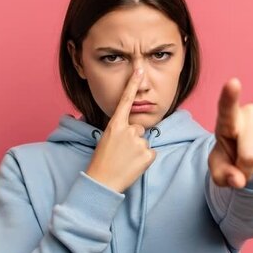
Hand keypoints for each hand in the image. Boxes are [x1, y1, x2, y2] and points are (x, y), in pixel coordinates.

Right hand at [85, 68, 155, 192]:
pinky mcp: (148, 154)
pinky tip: (133, 166)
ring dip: (138, 151)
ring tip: (125, 161)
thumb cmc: (102, 162)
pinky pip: (150, 153)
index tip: (139, 69)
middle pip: (138, 129)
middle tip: (121, 153)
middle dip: (133, 139)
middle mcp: (128, 130)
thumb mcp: (107, 140)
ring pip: (144, 142)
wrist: (101, 183)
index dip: (133, 84)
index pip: (125, 100)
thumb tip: (133, 130)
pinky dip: (144, 160)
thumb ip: (120, 131)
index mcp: (115, 125)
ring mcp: (139, 142)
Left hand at [208, 78, 252, 188]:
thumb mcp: (219, 170)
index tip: (233, 83)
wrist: (252, 155)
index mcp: (227, 120)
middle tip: (243, 164)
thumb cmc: (230, 158)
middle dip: (246, 170)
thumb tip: (238, 180)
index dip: (230, 96)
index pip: (227, 108)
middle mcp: (251, 113)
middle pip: (250, 156)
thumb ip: (222, 176)